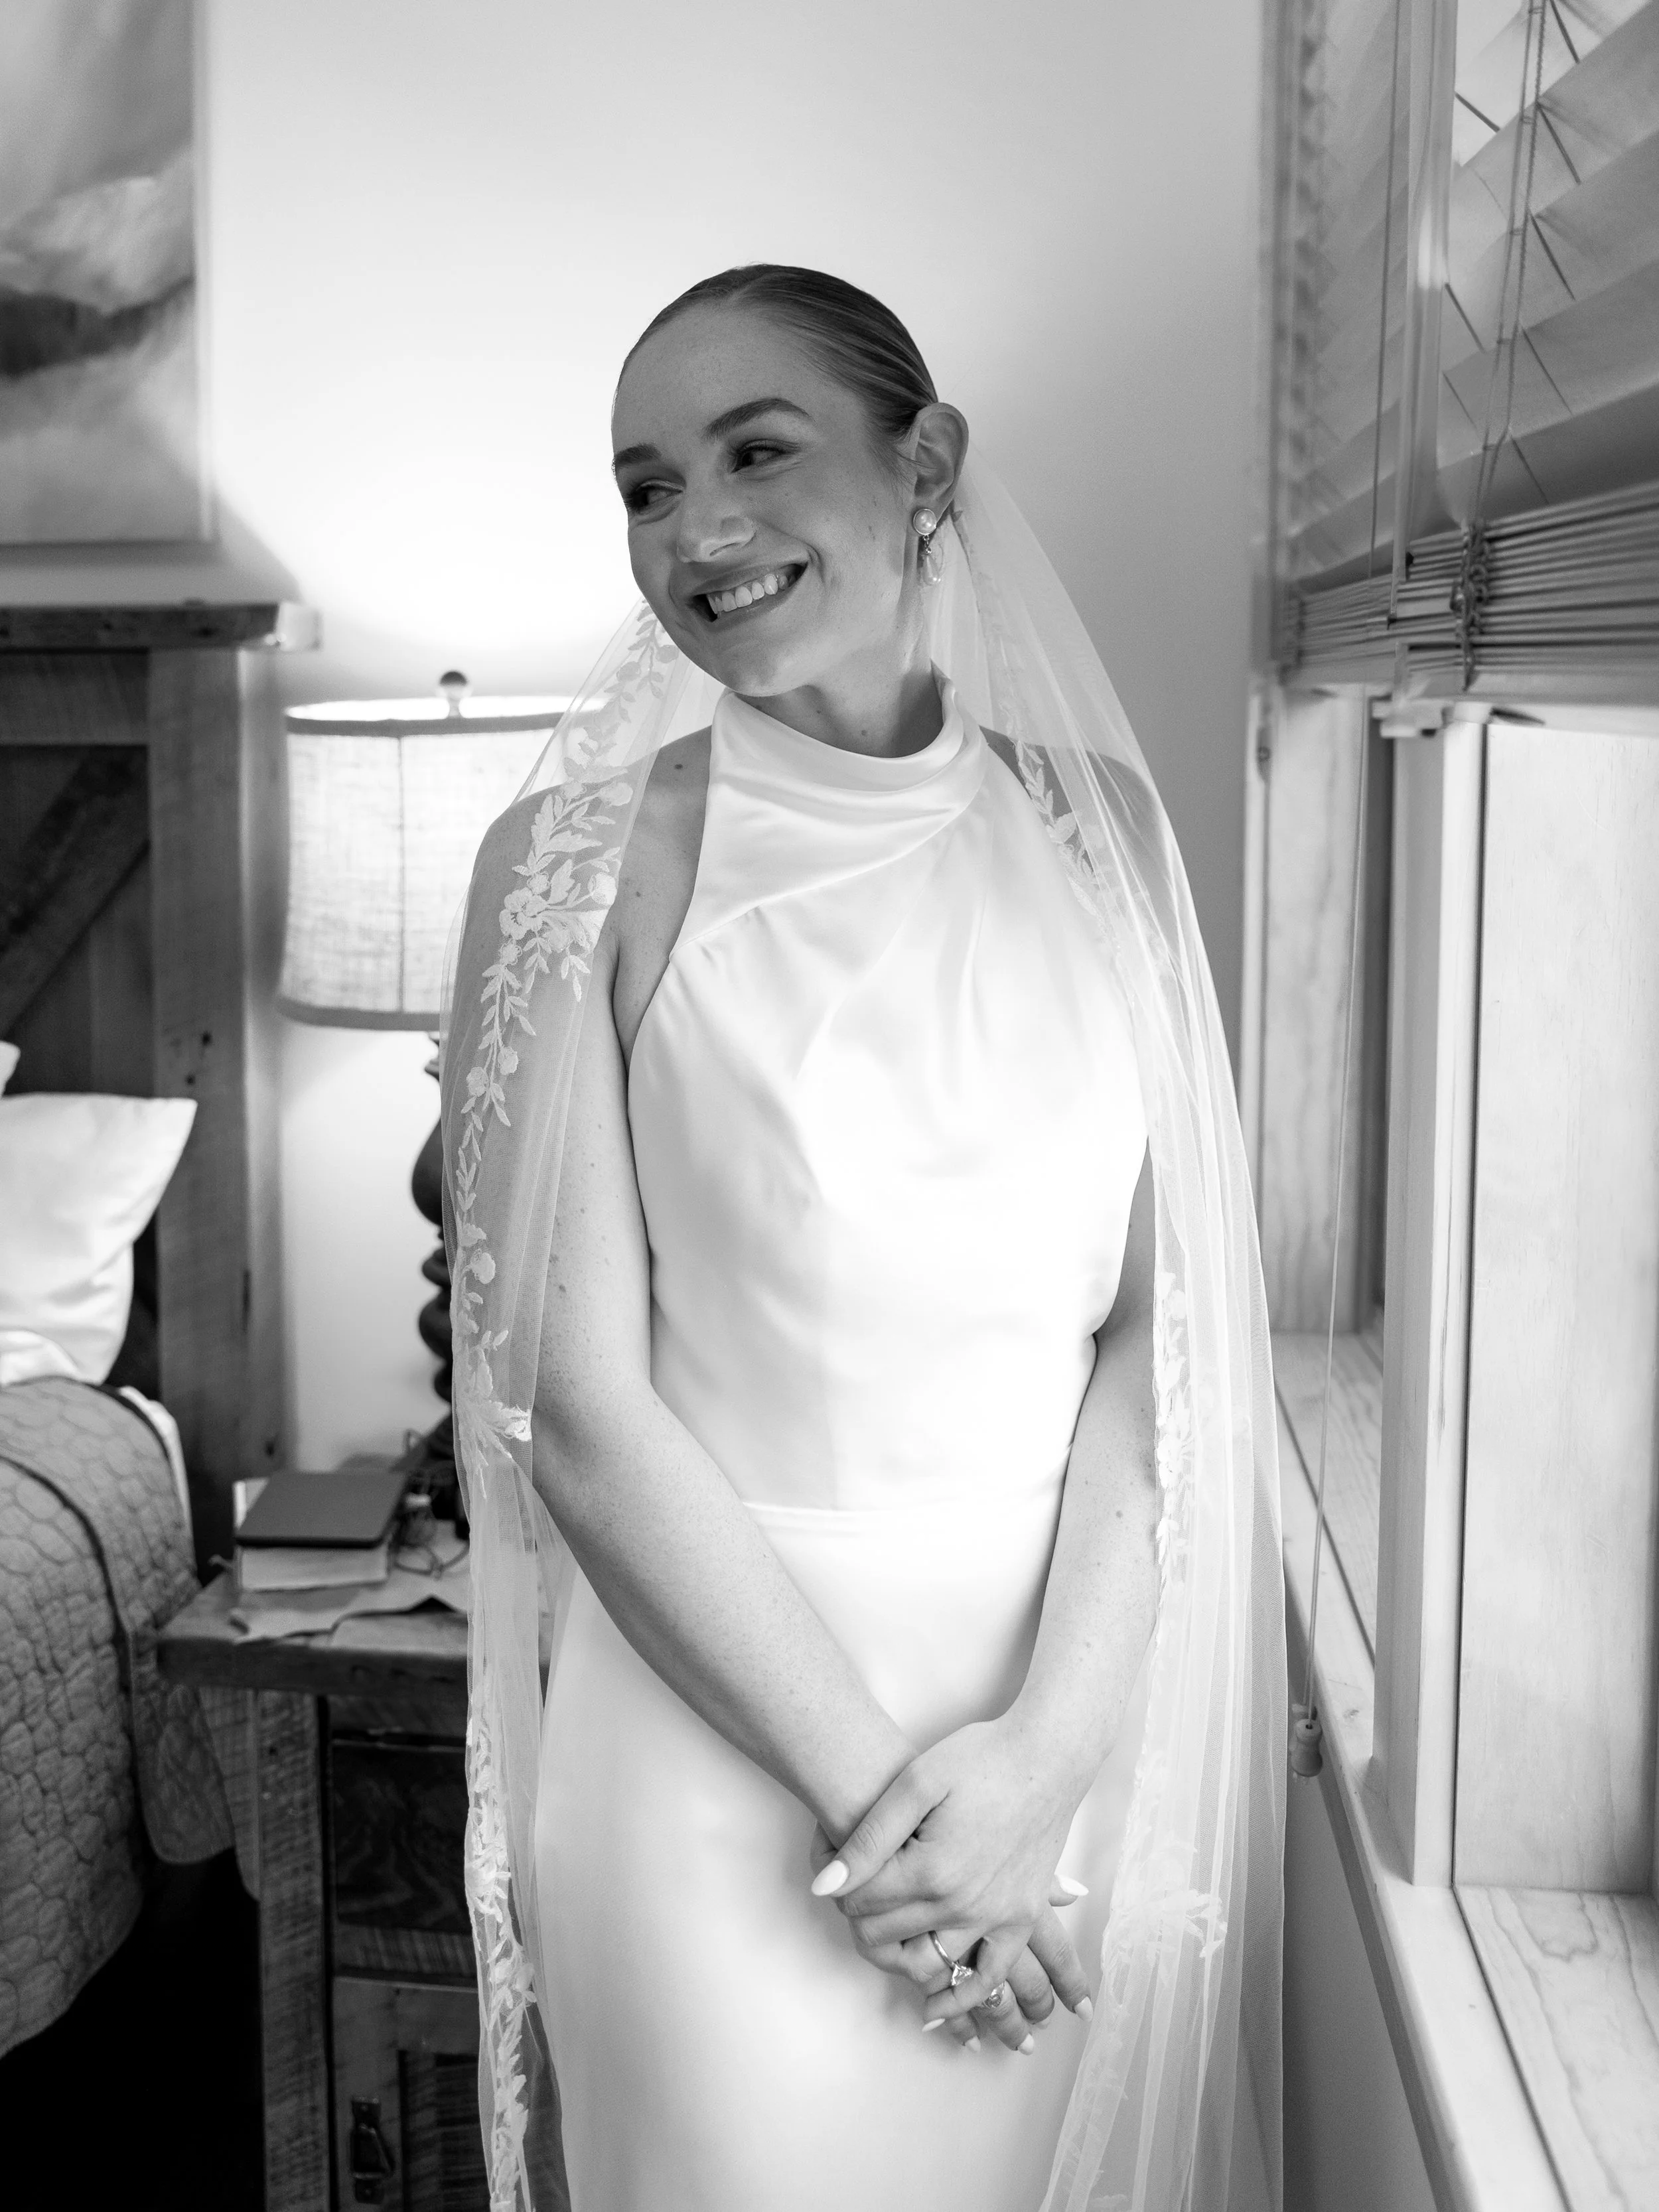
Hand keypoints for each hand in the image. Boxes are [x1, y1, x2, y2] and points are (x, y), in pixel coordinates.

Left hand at [808, 1716, 1095, 2042]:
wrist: (1048, 1755)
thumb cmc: (980, 1758)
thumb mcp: (915, 1782)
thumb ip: (868, 1839)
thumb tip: (824, 1887)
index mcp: (931, 1870)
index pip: (862, 1903)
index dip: (841, 1888)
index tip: (839, 1868)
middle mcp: (962, 1905)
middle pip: (889, 1934)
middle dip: (862, 1918)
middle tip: (855, 1895)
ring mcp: (996, 1917)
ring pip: (931, 1962)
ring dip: (900, 1956)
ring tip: (884, 1940)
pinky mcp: (1021, 1918)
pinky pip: (990, 1976)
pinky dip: (962, 1998)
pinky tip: (936, 2007)